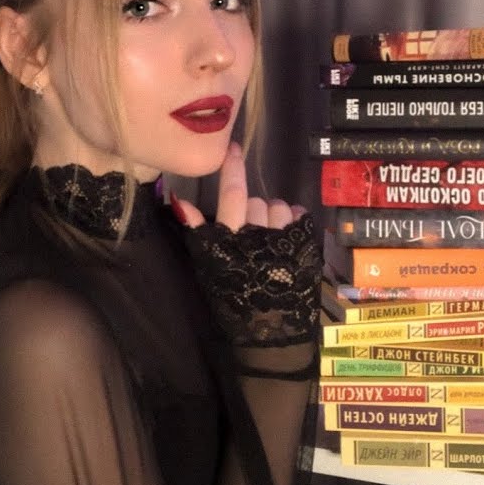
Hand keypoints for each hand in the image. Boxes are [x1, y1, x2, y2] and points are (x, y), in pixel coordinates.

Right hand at [168, 142, 320, 347]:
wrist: (272, 336)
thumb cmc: (236, 303)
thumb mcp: (209, 268)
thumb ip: (197, 232)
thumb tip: (176, 199)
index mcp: (231, 240)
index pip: (231, 194)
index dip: (232, 168)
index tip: (234, 148)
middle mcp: (260, 235)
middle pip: (254, 202)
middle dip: (251, 212)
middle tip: (250, 237)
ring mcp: (287, 240)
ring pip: (278, 207)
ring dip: (274, 217)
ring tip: (270, 240)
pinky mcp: (308, 247)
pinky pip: (300, 216)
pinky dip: (293, 223)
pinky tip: (288, 240)